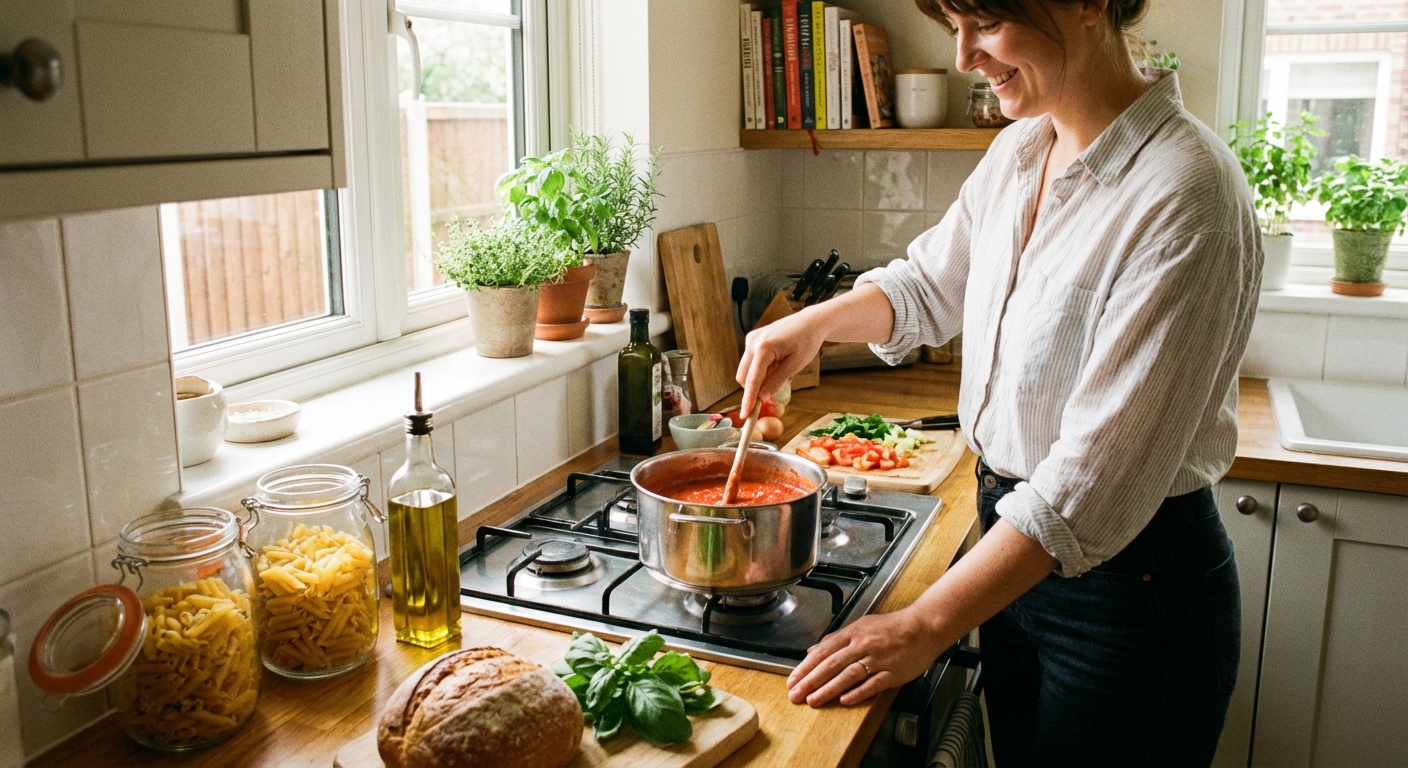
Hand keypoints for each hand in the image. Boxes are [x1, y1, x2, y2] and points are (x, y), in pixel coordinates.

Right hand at [736, 309, 828, 415]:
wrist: (810, 322)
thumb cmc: (807, 341)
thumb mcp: (795, 365)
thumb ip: (776, 381)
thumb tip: (761, 398)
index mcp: (763, 348)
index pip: (752, 380)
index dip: (748, 400)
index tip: (745, 416)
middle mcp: (753, 342)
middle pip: (743, 376)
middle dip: (753, 389)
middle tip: (770, 396)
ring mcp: (751, 339)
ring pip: (745, 370)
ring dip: (758, 378)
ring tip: (780, 370)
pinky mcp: (753, 339)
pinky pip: (750, 362)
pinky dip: (759, 369)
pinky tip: (776, 363)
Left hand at [786, 608, 944, 707]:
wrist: (924, 627)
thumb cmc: (892, 627)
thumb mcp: (861, 626)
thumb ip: (836, 639)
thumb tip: (813, 651)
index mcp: (853, 633)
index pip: (823, 652)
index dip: (805, 667)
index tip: (792, 680)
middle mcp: (863, 645)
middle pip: (831, 664)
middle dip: (810, 681)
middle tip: (795, 695)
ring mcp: (878, 659)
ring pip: (848, 675)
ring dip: (828, 689)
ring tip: (813, 700)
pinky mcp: (893, 673)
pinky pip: (873, 684)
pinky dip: (858, 692)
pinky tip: (845, 701)